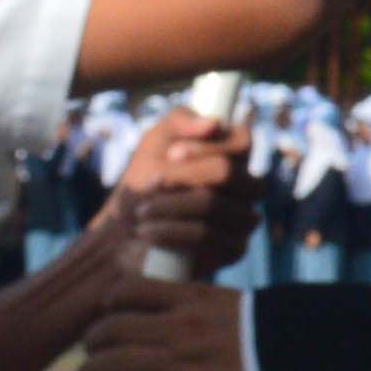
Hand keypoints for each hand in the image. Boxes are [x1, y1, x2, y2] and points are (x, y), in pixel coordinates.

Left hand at [78, 276, 257, 370]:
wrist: (299, 361)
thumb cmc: (268, 332)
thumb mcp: (228, 303)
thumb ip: (194, 304)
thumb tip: (168, 307)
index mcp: (190, 298)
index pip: (129, 289)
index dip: (108, 300)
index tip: (105, 310)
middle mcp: (179, 327)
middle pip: (113, 327)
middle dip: (93, 339)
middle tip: (89, 347)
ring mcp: (180, 362)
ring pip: (114, 363)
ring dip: (90, 370)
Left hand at [111, 116, 260, 276]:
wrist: (124, 237)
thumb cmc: (143, 185)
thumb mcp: (154, 144)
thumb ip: (180, 121)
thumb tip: (213, 123)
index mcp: (233, 157)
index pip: (242, 141)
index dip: (206, 146)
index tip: (172, 154)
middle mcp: (246, 187)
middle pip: (228, 172)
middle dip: (183, 177)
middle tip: (150, 184)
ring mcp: (244, 218)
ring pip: (214, 204)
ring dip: (170, 205)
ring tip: (141, 212)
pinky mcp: (234, 249)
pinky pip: (208, 236)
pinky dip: (172, 231)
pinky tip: (148, 232)